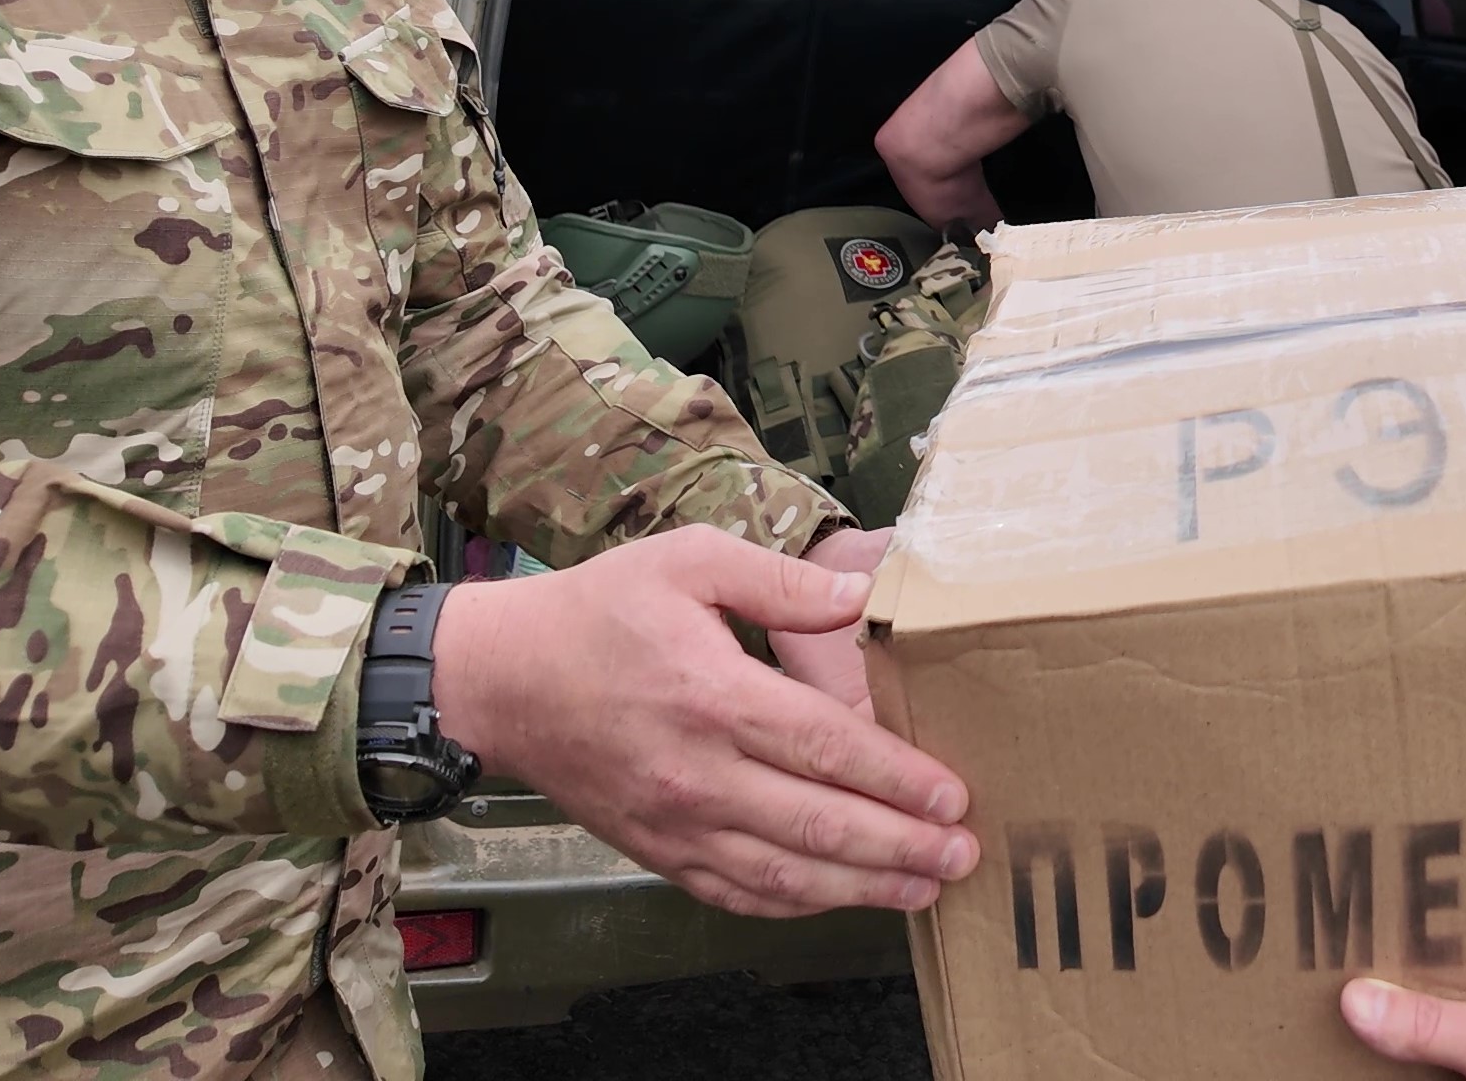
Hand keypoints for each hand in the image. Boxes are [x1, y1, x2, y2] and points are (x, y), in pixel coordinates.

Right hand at [431, 526, 975, 916]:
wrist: (502, 680)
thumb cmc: (598, 612)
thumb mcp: (687, 560)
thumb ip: (778, 580)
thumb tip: (859, 597)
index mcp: (714, 695)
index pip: (827, 749)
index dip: (898, 778)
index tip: (954, 794)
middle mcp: (699, 773)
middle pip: (820, 825)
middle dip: (902, 845)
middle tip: (963, 853)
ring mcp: (676, 824)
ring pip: (787, 875)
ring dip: (864, 888)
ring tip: (926, 887)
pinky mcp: (657, 852)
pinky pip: (738, 894)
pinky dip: (798, 905)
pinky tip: (843, 899)